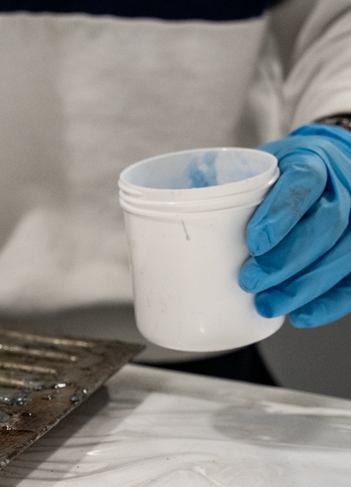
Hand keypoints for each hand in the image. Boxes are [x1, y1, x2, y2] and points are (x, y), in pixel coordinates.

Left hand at [238, 124, 350, 326]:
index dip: (281, 215)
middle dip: (287, 259)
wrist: (326, 166)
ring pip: (344, 254)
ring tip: (268, 305)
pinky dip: (330, 302)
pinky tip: (301, 316)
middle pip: (326, 225)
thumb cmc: (279, 174)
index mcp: (312, 162)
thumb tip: (162, 217)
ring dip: (305, 286)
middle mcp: (342, 188)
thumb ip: (221, 187)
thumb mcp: (253, 166)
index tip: (254, 242)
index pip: (303, 184)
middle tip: (250, 281)